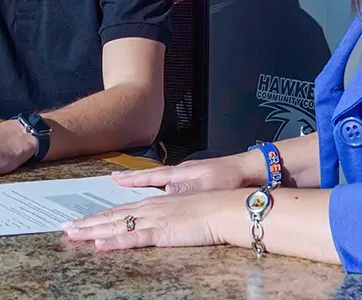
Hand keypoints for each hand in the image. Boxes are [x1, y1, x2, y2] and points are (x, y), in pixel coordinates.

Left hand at [63, 188, 245, 250]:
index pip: (119, 211)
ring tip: (72, 234)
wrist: (224, 209)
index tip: (80, 220)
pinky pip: (133, 238)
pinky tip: (99, 245)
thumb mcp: (182, 210)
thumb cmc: (210, 209)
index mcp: (153, 204)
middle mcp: (149, 209)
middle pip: (111, 216)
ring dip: (92, 230)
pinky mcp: (161, 233)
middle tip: (64, 227)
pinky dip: (115, 242)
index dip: (98, 216)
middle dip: (87, 222)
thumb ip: (166, 216)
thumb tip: (154, 224)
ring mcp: (153, 220)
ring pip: (116, 226)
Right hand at [109, 152, 260, 193]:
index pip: (148, 177)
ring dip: (141, 182)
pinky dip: (158, 185)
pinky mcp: (196, 179)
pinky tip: (158, 189)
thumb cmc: (228, 178)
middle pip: (148, 177)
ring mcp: (187, 176)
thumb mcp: (206, 186)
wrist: (248, 170)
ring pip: (158, 179)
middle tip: (114, 179)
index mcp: (179, 174)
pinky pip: (170, 182)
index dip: (131, 179)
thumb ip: (185, 189)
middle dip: (129, 179)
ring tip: (125, 183)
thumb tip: (165, 191)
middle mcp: (179, 173)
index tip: (114, 179)